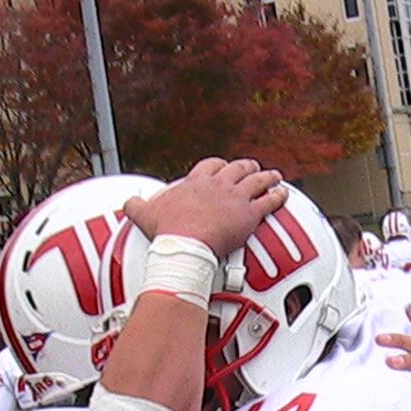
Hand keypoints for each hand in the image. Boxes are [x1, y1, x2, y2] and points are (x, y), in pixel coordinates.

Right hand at [123, 159, 287, 258]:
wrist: (186, 244)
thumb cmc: (168, 231)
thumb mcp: (145, 214)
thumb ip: (136, 205)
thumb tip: (128, 202)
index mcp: (197, 182)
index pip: (211, 165)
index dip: (219, 166)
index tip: (222, 167)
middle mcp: (219, 185)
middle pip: (238, 168)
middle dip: (246, 167)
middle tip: (252, 168)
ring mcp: (236, 198)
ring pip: (257, 181)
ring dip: (267, 177)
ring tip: (274, 176)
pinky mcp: (249, 214)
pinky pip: (269, 202)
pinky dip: (278, 197)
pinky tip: (283, 194)